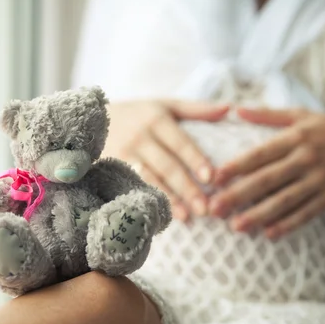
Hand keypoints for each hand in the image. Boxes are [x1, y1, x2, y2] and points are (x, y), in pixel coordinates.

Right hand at [105, 99, 228, 220]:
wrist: (95, 119)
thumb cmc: (140, 114)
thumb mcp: (166, 105)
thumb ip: (197, 109)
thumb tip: (229, 109)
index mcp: (157, 120)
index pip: (180, 143)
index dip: (195, 160)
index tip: (211, 177)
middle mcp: (140, 138)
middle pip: (167, 166)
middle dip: (187, 188)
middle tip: (206, 208)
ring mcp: (124, 155)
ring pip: (149, 180)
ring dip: (168, 200)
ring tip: (187, 218)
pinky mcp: (112, 170)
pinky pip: (132, 188)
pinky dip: (147, 202)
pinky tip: (161, 216)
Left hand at [209, 108, 324, 238]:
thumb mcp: (303, 115)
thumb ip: (269, 115)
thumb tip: (237, 110)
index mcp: (297, 138)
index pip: (261, 154)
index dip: (237, 166)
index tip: (215, 178)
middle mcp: (307, 159)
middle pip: (268, 180)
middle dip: (239, 196)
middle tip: (215, 209)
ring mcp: (320, 180)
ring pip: (285, 201)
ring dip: (259, 215)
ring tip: (237, 227)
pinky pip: (306, 214)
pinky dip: (288, 225)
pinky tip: (270, 234)